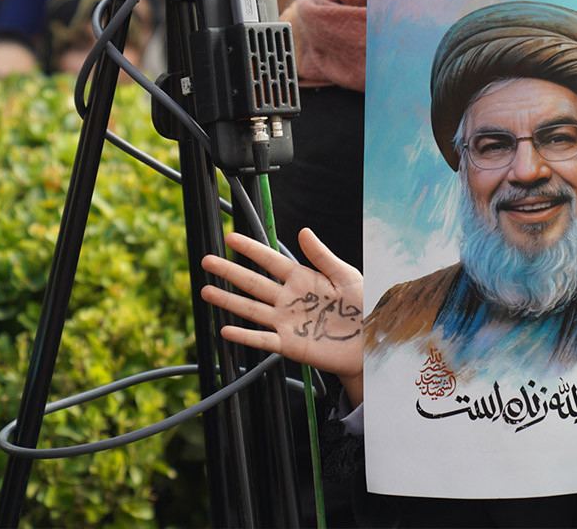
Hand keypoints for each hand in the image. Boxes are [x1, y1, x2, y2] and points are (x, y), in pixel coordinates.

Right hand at [201, 228, 363, 405]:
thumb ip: (322, 256)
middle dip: (229, 271)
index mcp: (303, 279)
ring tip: (206, 291)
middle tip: (208, 260)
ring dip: (228, 300)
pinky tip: (227, 328)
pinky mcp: (289, 344)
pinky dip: (244, 335)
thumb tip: (304, 232)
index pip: (271, 260)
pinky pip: (262, 338)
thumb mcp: (345, 275)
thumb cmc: (361, 307)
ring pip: (251, 309)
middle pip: (253, 282)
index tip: (231, 238)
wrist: (369, 343)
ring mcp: (287, 321)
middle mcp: (289, 299)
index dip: (251, 249)